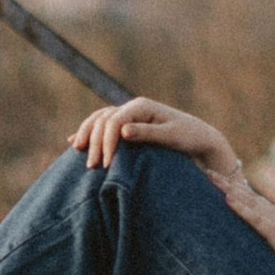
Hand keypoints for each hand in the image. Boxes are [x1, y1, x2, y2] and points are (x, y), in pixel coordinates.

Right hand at [69, 98, 241, 183]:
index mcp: (142, 106)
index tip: (107, 165)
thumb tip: (123, 131)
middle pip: (102, 120)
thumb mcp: (170, 136)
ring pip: (99, 120)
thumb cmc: (188, 137)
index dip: (107, 142)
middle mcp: (133, 107)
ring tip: (79, 153)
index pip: (114, 121)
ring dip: (87, 135)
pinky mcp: (128, 125)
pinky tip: (75, 141)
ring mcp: (129, 115)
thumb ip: (147, 133)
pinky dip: (89, 133)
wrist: (199, 138)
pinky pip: (102, 126)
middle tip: (92, 167)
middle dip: (95, 142)